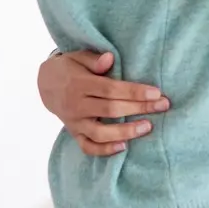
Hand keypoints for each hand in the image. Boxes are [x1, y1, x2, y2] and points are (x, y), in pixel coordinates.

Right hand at [38, 50, 169, 157]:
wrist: (45, 84)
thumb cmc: (71, 68)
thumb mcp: (78, 57)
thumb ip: (94, 60)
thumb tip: (110, 59)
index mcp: (80, 84)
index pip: (110, 89)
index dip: (134, 91)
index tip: (156, 92)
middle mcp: (76, 105)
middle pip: (111, 110)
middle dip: (139, 108)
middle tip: (163, 106)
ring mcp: (75, 122)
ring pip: (100, 133)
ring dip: (125, 132)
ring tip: (148, 127)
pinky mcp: (74, 133)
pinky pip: (88, 147)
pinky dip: (104, 150)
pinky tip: (124, 147)